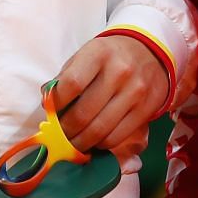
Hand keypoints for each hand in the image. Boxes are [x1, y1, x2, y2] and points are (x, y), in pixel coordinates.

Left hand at [50, 35, 170, 161]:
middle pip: (84, 113)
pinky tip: (92, 142)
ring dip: (81, 143)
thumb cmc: (109, 56)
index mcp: (99, 53)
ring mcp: (135, 92)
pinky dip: (100, 145)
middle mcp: (119, 72)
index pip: (72, 84)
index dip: (56, 103)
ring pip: (100, 130)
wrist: (150, 52)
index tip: (48, 113)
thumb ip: (67, 76)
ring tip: (71, 144)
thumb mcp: (87, 54)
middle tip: (57, 137)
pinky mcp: (146, 110)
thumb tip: (47, 104)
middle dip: (65, 131)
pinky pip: (117, 136)